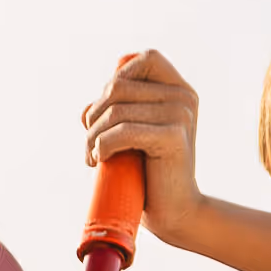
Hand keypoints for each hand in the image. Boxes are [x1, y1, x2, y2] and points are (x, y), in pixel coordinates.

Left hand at [83, 49, 205, 238]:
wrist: (174, 211)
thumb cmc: (149, 173)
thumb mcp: (133, 135)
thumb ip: (116, 114)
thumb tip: (86, 111)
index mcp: (180, 90)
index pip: (145, 58)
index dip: (117, 78)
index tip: (106, 112)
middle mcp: (184, 97)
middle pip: (118, 86)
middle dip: (94, 115)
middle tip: (89, 144)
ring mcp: (180, 115)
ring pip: (115, 111)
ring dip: (91, 136)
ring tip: (90, 156)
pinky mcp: (173, 136)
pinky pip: (121, 131)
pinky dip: (100, 145)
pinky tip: (98, 160)